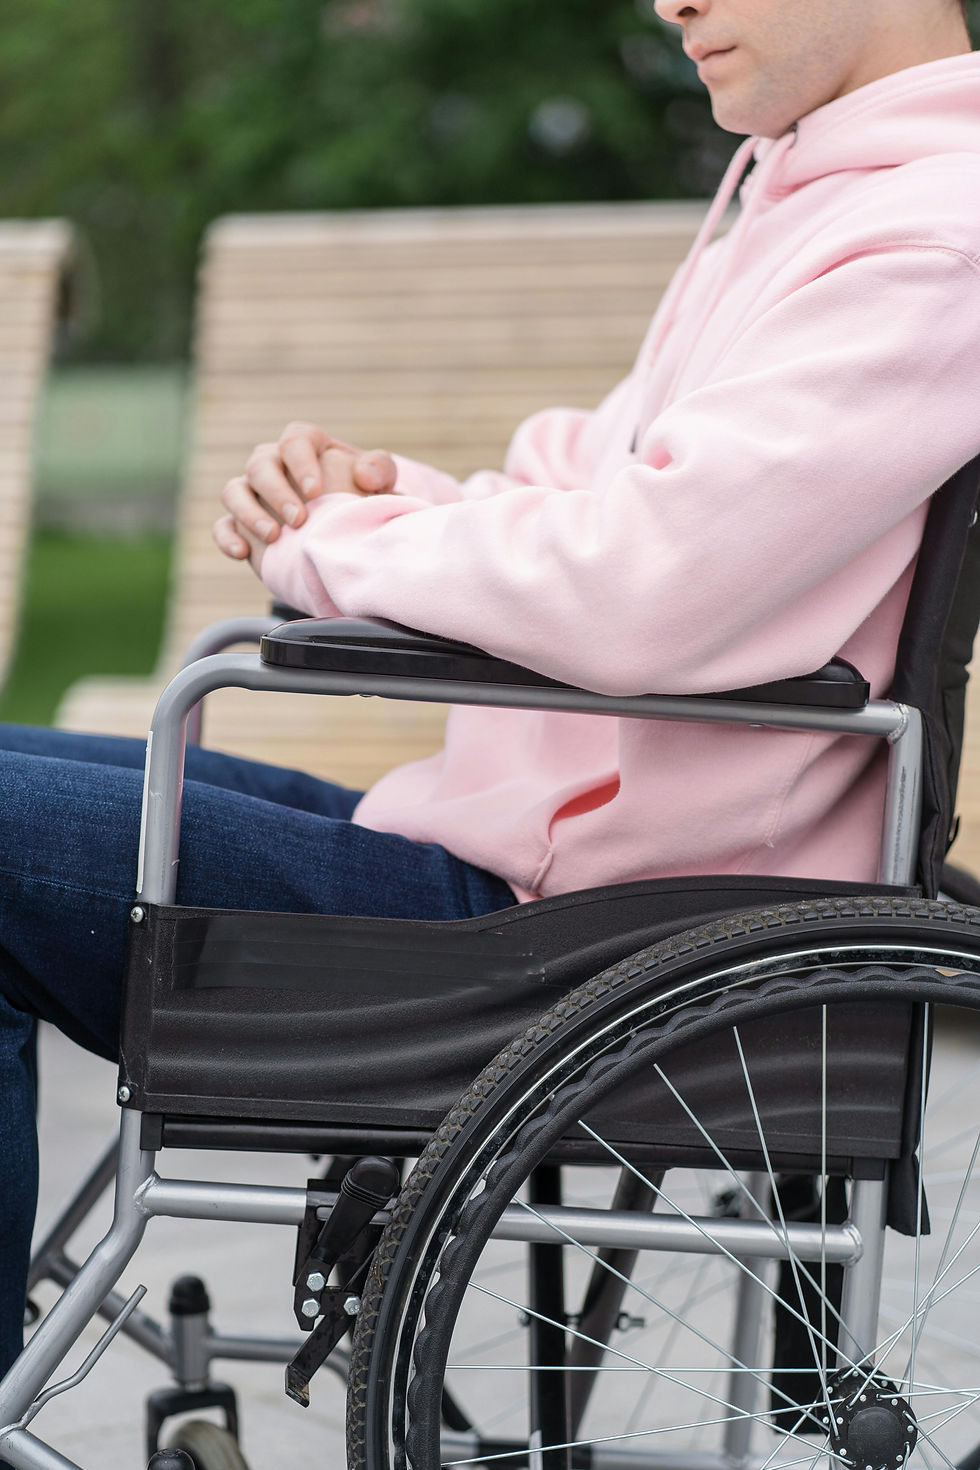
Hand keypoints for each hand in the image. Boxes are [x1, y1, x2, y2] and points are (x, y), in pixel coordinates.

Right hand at [213, 420, 396, 561]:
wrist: (349, 533)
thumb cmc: (365, 500)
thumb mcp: (380, 484)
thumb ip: (379, 470)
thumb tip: (365, 475)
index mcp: (307, 446)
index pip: (295, 440)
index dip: (301, 462)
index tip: (316, 491)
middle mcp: (274, 463)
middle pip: (260, 464)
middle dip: (277, 491)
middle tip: (298, 520)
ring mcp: (254, 493)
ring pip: (234, 490)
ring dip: (249, 512)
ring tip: (273, 537)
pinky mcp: (242, 524)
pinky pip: (223, 525)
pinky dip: (227, 537)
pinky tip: (242, 554)